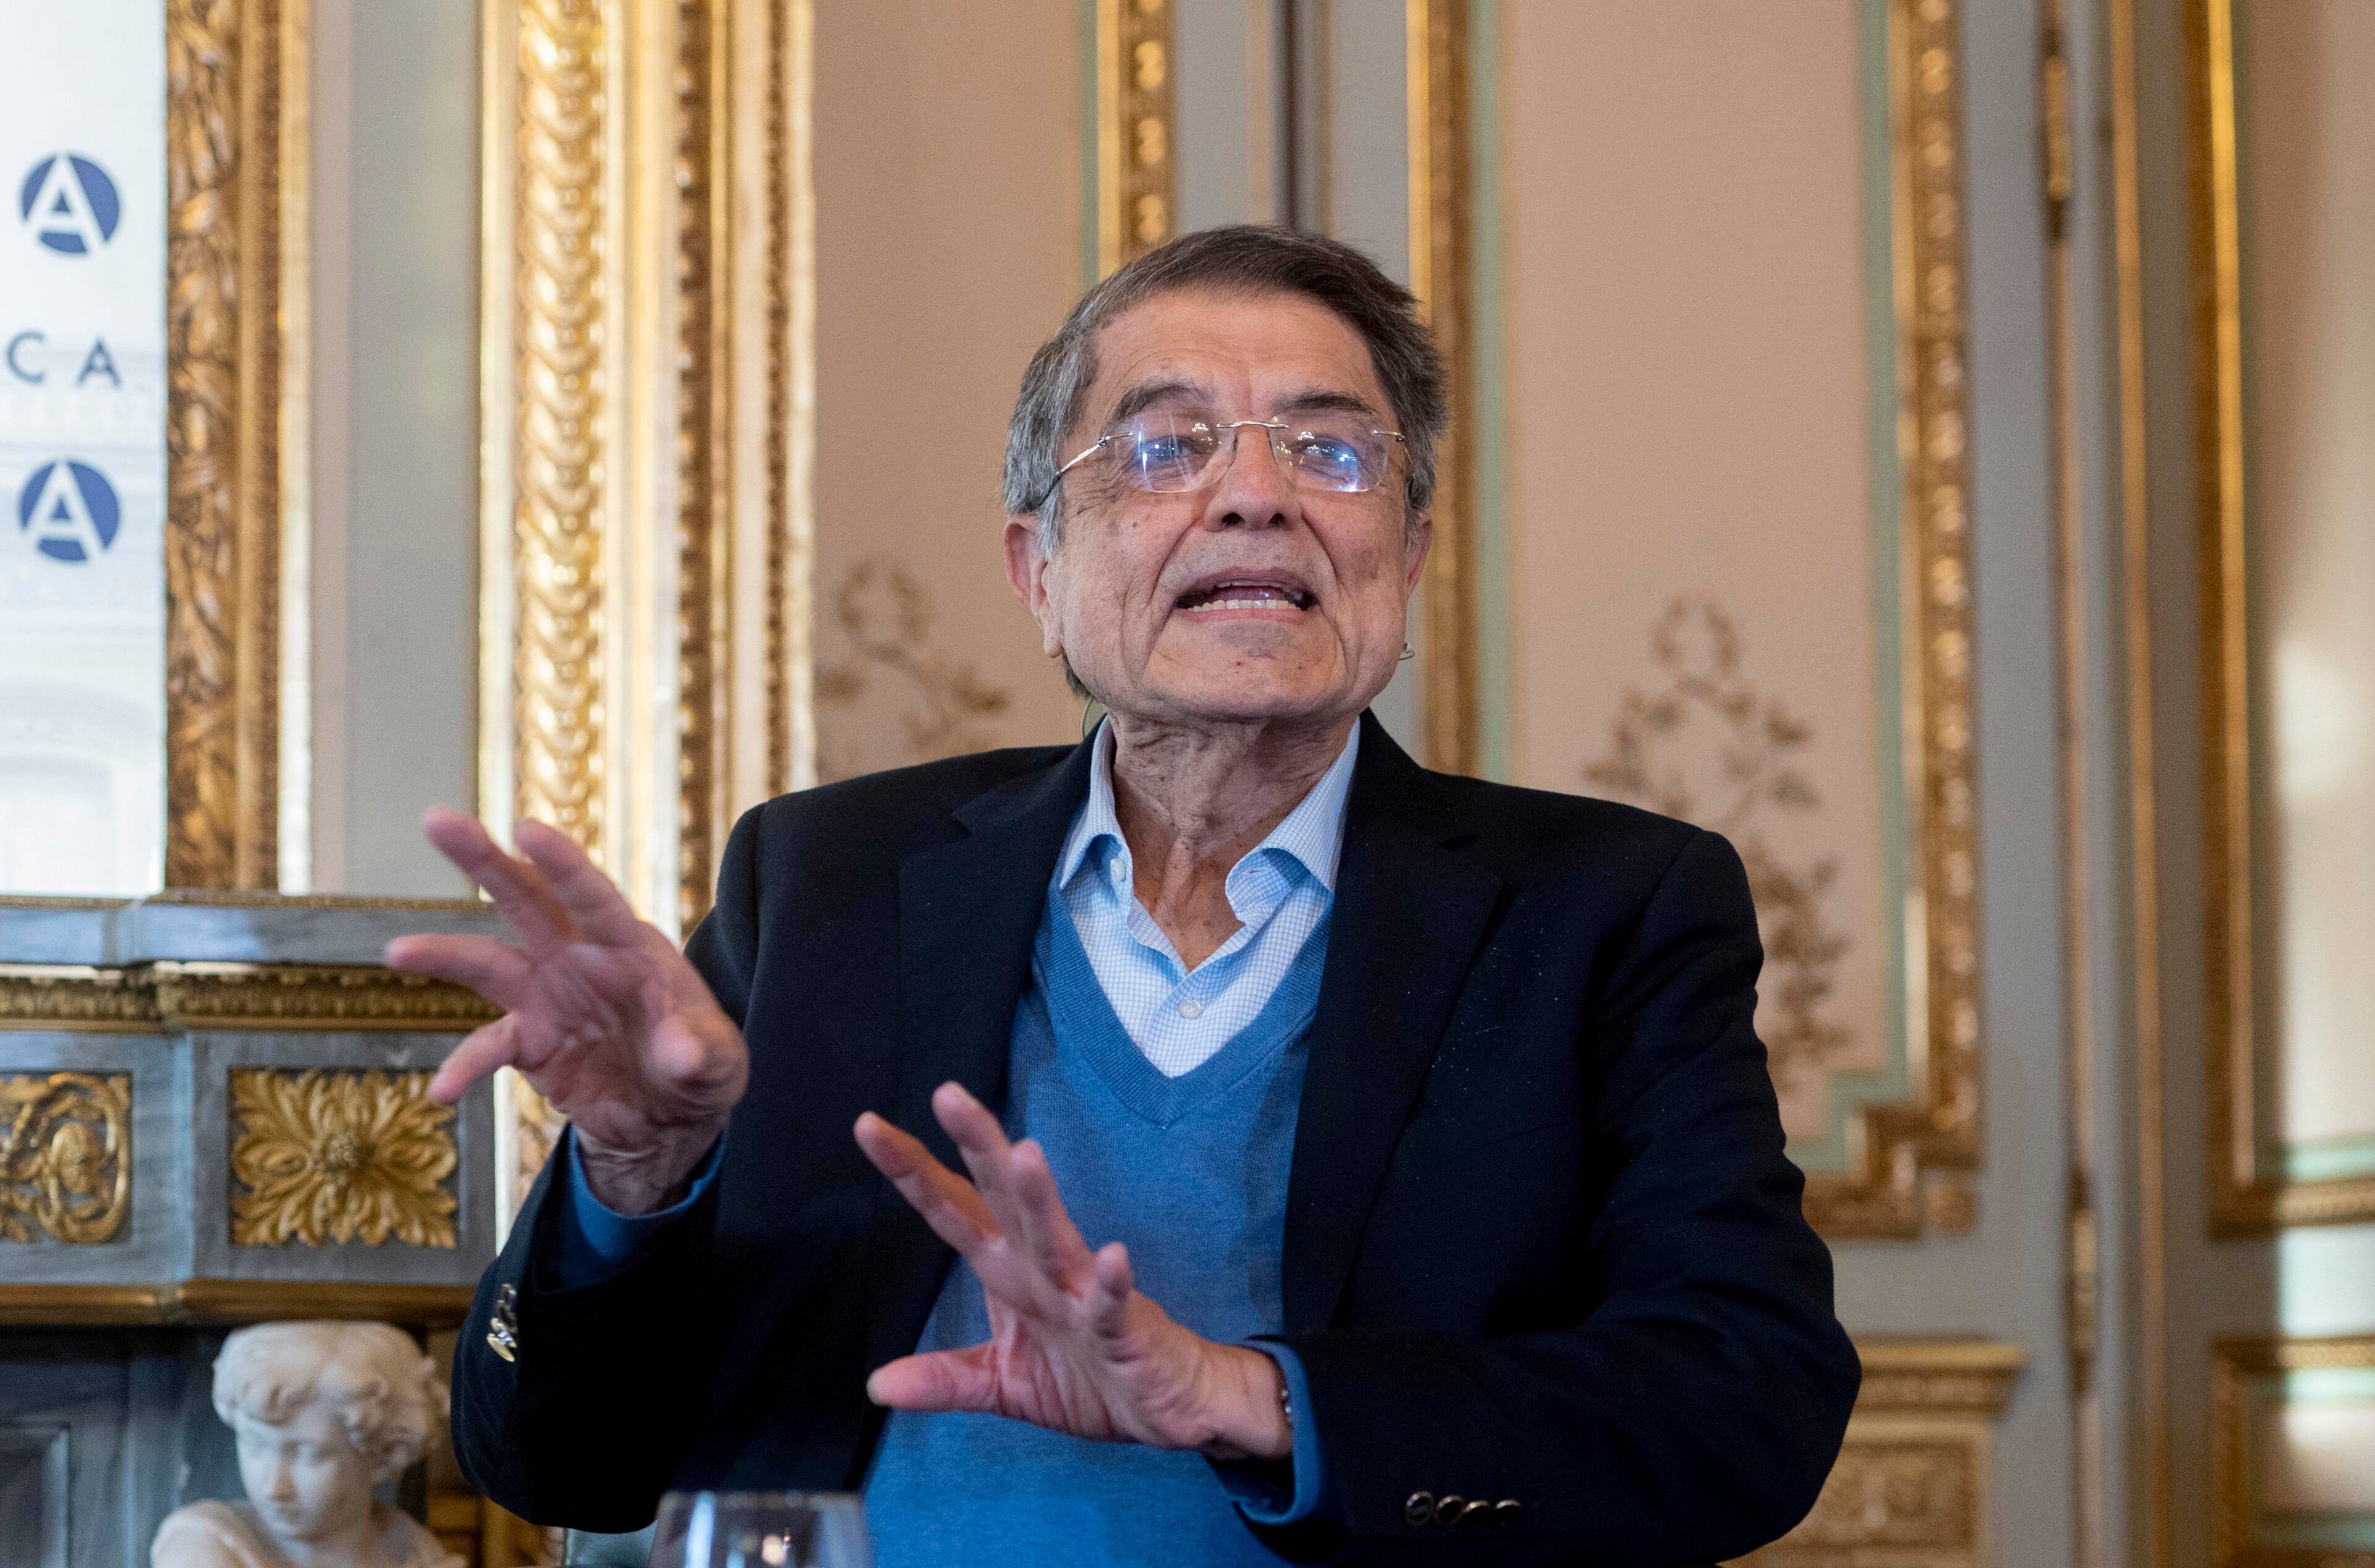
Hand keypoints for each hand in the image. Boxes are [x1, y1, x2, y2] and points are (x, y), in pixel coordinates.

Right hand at [385, 808, 748, 1212]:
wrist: (670, 1114)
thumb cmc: (700, 1065)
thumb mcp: (717, 1061)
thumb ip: (699, 1052)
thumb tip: (679, 1053)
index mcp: (630, 946)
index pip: (593, 897)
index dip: (562, 865)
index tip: (527, 830)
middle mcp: (580, 957)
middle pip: (525, 899)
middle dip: (483, 860)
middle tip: (436, 820)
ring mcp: (547, 995)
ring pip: (487, 960)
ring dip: (443, 953)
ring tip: (397, 950)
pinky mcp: (528, 1039)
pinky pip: (486, 1046)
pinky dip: (463, 1067)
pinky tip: (442, 1093)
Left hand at [854, 1083, 1290, 1461]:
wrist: (1169, 1405)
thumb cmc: (1092, 1377)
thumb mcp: (1005, 1383)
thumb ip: (946, 1378)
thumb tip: (875, 1385)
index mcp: (1008, 1272)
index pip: (953, 1211)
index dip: (912, 1172)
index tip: (868, 1126)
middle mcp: (1041, 1269)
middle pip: (1003, 1199)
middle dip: (978, 1147)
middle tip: (947, 1093)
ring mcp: (1084, 1294)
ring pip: (1057, 1239)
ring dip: (1041, 1200)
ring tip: (1022, 1154)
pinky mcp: (1125, 1329)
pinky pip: (1115, 1304)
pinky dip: (1115, 1282)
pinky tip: (1114, 1257)